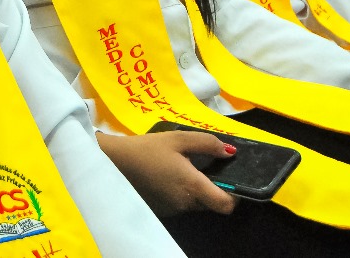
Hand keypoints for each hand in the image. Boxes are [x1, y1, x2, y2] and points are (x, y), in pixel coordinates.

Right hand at [96, 130, 238, 216]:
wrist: (114, 163)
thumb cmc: (148, 148)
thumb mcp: (178, 138)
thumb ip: (207, 143)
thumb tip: (230, 152)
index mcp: (192, 185)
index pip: (225, 205)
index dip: (235, 196)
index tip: (232, 180)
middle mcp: (185, 203)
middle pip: (212, 204)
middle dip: (214, 189)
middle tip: (206, 168)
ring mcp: (173, 209)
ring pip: (196, 204)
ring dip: (197, 191)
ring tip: (185, 169)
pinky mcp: (163, 210)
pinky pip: (182, 204)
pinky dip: (183, 193)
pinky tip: (171, 177)